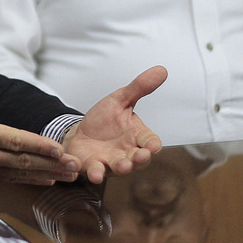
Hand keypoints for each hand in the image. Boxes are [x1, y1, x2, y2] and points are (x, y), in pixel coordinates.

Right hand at [0, 60, 79, 185]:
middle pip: (22, 161)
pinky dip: (29, 181)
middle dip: (51, 164)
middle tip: (76, 166)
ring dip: (45, 174)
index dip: (37, 145)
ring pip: (19, 174)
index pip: (12, 141)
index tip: (58, 148)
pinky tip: (46, 180)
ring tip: (69, 176)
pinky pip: (9, 180)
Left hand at [64, 66, 165, 182]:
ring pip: (119, 168)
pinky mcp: (93, 166)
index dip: (152, 144)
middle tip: (140, 156)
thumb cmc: (105, 119)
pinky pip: (95, 172)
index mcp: (136, 135)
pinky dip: (95, 173)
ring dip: (121, 168)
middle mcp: (127, 152)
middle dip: (140, 159)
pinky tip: (94, 173)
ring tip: (122, 165)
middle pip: (139, 160)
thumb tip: (162, 69)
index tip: (153, 145)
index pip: (149, 141)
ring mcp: (110, 161)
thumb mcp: (120, 99)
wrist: (80, 131)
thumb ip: (139, 88)